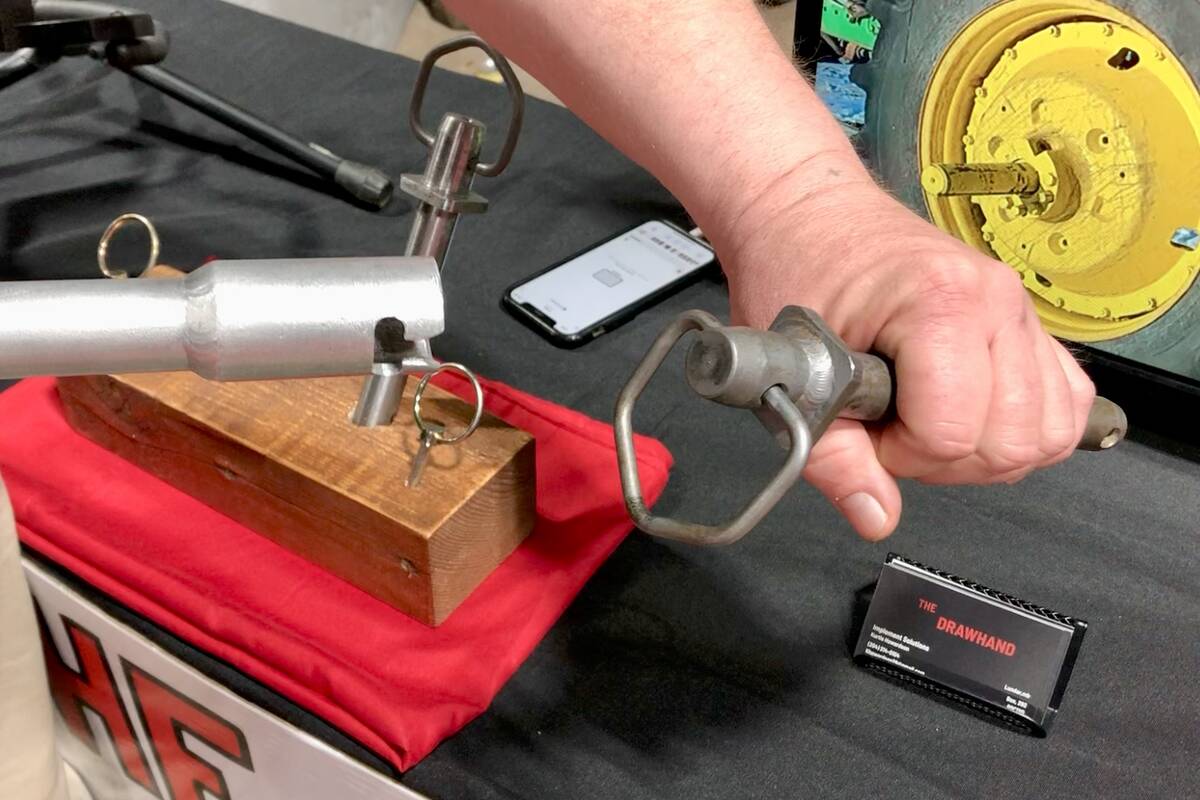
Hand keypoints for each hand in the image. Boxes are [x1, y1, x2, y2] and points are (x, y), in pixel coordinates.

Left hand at [718, 175, 1095, 540]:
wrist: (808, 212)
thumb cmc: (796, 270)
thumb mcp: (790, 368)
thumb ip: (832, 456)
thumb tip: (874, 515)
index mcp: (938, 304)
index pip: (953, 433)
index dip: (902, 453)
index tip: (867, 427)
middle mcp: (995, 302)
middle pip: (1013, 442)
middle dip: (945, 460)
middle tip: (892, 429)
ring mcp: (1020, 311)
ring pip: (1048, 431)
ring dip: (987, 450)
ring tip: (926, 421)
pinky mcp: (1030, 324)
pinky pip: (1065, 402)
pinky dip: (1025, 428)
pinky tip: (969, 415)